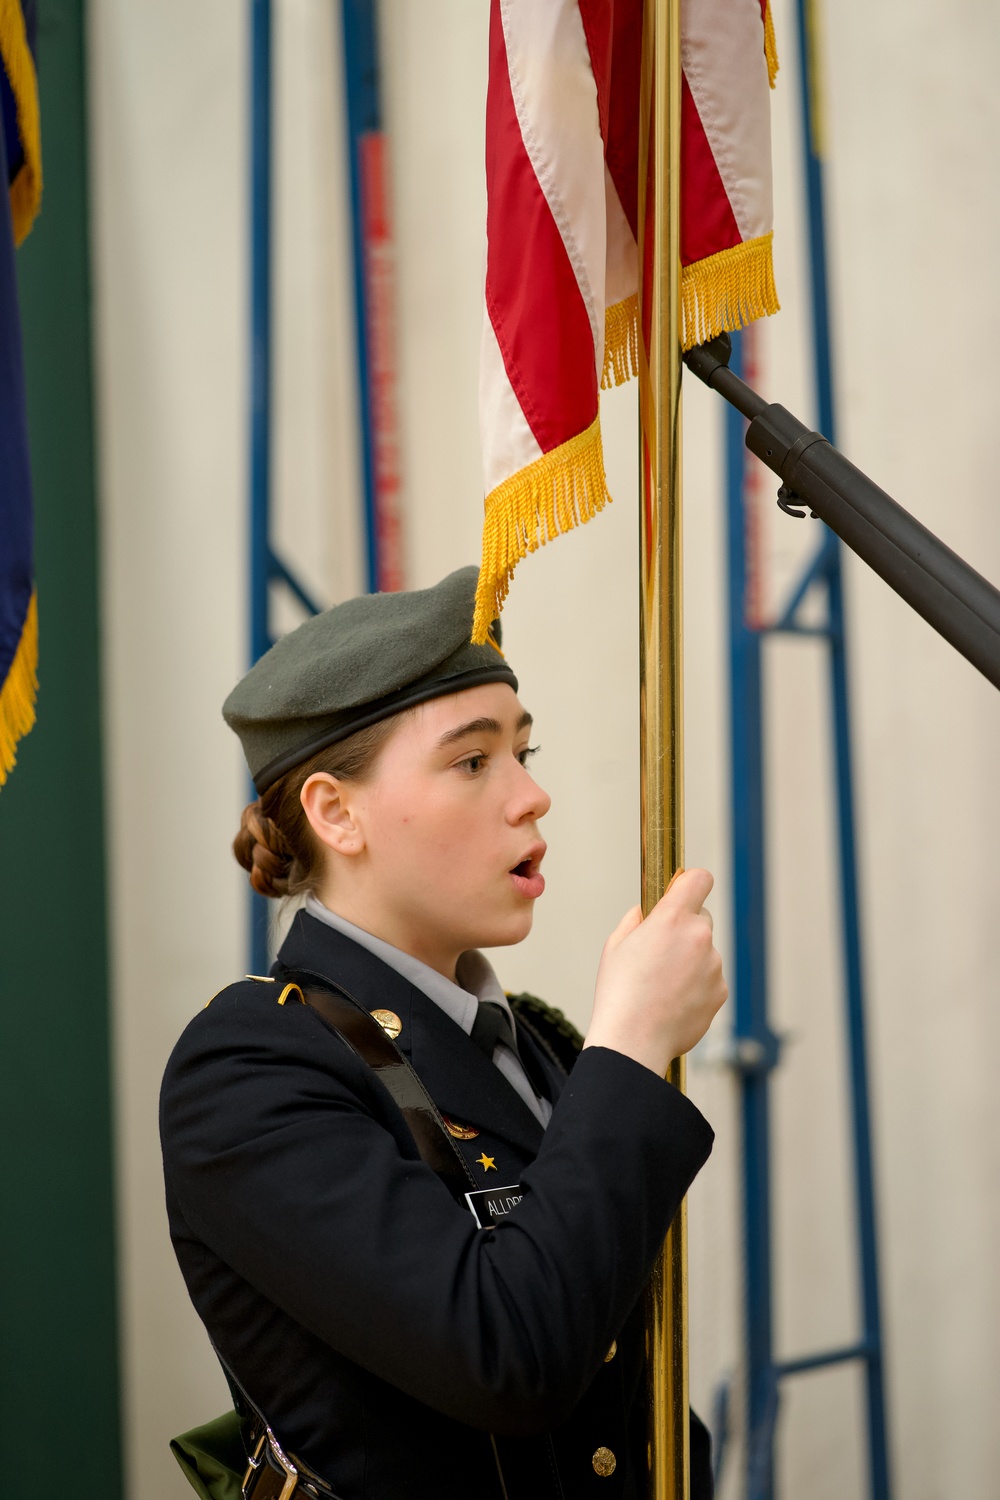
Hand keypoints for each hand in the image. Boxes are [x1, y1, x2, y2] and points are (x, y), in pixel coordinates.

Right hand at [582, 869, 727, 1076]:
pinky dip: (697, 986)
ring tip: (662, 985)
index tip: (683, 891)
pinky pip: (710, 978)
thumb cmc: (619, 993)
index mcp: (672, 918)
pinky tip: (673, 1001)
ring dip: (690, 961)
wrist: (633, 1040)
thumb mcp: (616, 944)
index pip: (699, 879)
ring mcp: (714, 965)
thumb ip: (637, 919)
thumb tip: (648, 913)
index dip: (690, 882)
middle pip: (701, 918)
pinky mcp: (721, 991)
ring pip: (705, 952)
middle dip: (685, 928)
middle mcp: (699, 937)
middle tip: (660, 952)